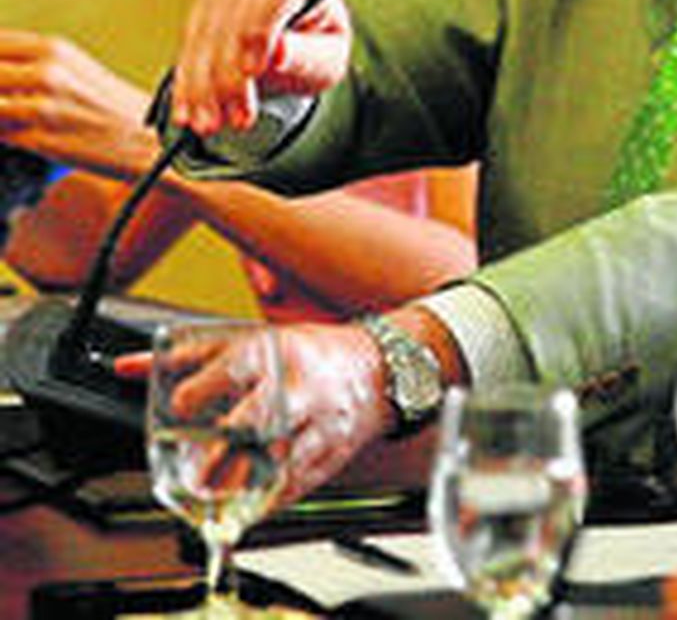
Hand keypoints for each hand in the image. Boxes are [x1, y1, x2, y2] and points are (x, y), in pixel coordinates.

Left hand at [0, 29, 149, 175]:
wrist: (148, 138)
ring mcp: (43, 107)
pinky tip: (11, 130)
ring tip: (9, 116)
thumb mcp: (71, 69)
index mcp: (53, 49)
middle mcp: (47, 72)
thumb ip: (25, 65)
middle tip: (4, 96)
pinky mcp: (41, 139)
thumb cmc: (108, 106)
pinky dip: (0, 131)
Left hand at [128, 322, 389, 503]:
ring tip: (215, 494)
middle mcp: (298, 387)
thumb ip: (191, 356)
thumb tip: (129, 366)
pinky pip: (293, 485)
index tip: (181, 406)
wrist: (378, 370)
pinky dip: (265, 499)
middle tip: (198, 468)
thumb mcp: (253, 342)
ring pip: (278, 460)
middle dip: (225, 448)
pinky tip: (245, 502)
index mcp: (277, 353)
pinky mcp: (329, 453)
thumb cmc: (308, 355)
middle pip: (259, 419)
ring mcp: (318, 422)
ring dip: (242, 483)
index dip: (198, 392)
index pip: (232, 369)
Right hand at [170, 0, 351, 135]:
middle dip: (229, 74)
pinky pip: (188, 46)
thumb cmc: (319, 51)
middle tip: (236, 118)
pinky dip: (187, 83)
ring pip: (205, 35)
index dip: (260, 34)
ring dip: (203, 85)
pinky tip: (188, 113)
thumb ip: (306, 55)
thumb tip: (279, 54)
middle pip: (235, 19)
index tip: (253, 72)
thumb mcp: (327, 59)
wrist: (298, 50)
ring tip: (211, 125)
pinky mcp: (205, 10)